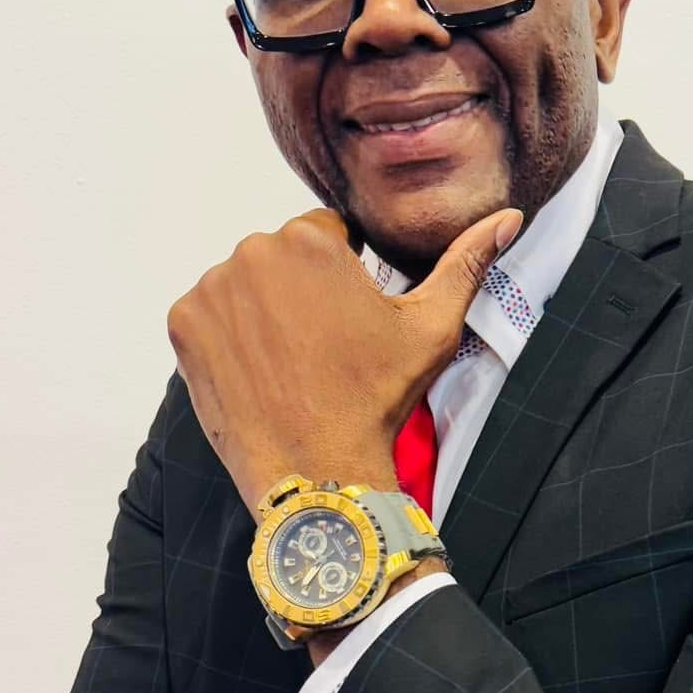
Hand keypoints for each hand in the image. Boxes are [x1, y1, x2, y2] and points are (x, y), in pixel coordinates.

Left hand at [166, 203, 521, 517]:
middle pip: (281, 258)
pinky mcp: (185, 326)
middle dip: (300, 292)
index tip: (348, 324)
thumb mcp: (432, 329)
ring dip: (263, 312)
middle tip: (323, 350)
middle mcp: (251, 253)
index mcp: (310, 239)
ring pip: (244, 286)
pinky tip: (260, 371)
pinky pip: (210, 316)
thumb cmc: (376, 401)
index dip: (343, 279)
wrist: (318, 474)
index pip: (326, 236)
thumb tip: (508, 218)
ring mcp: (211, 290)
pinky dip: (228, 338)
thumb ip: (467, 263)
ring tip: (292, 364)